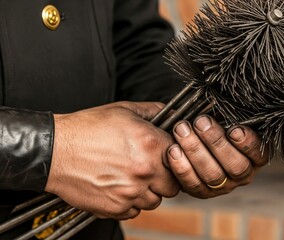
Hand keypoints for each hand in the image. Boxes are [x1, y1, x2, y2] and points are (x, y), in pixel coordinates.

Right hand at [45, 102, 178, 219]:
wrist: (54, 150)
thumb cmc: (87, 129)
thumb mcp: (123, 110)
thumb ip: (153, 111)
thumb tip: (170, 113)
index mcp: (151, 145)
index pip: (182, 158)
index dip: (175, 157)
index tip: (165, 156)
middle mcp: (145, 171)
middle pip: (173, 185)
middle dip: (165, 178)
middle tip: (151, 170)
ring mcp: (131, 192)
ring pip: (155, 201)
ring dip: (148, 192)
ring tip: (132, 178)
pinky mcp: (116, 208)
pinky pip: (135, 211)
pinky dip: (131, 203)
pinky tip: (119, 187)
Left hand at [166, 115, 268, 198]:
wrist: (193, 139)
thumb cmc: (215, 125)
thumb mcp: (226, 117)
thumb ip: (229, 112)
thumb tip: (225, 97)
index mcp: (254, 157)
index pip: (258, 153)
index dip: (247, 143)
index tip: (234, 129)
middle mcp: (242, 175)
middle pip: (235, 166)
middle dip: (216, 143)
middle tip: (201, 122)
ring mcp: (222, 186)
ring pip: (212, 175)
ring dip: (196, 151)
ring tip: (182, 130)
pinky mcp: (202, 192)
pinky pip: (192, 184)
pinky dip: (182, 167)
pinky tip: (173, 149)